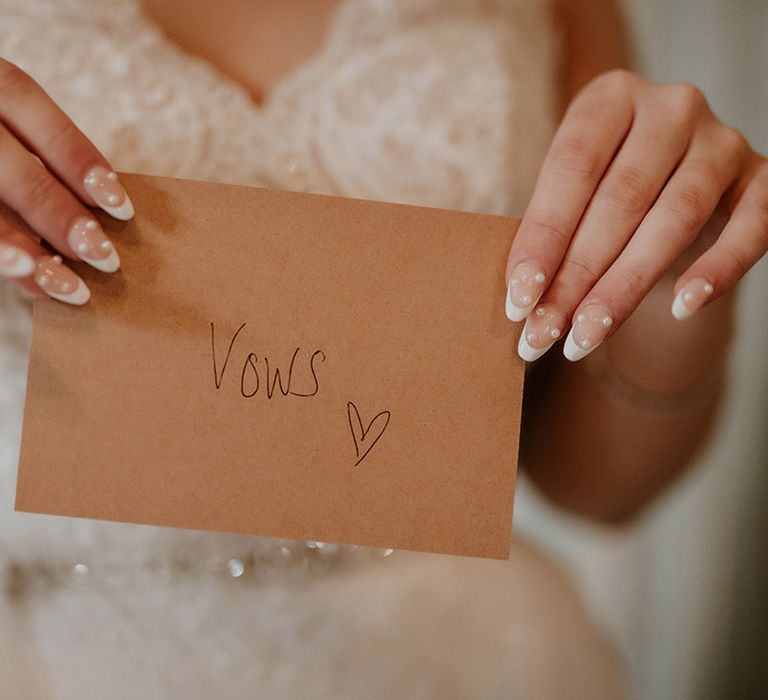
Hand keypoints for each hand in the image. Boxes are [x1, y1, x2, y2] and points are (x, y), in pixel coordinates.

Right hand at [0, 58, 132, 304]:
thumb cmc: (5, 137)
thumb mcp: (17, 125)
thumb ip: (44, 155)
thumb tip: (107, 215)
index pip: (33, 111)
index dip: (77, 158)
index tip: (122, 208)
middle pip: (12, 168)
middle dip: (59, 216)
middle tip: (105, 258)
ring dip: (25, 249)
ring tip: (68, 288)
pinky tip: (27, 277)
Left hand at [505, 69, 767, 361]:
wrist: (669, 177)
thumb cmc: (601, 188)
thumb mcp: (569, 191)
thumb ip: (548, 230)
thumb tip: (522, 300)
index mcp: (610, 98)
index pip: (572, 169)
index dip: (543, 239)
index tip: (519, 299)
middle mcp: (671, 108)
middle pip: (620, 199)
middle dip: (576, 277)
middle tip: (544, 332)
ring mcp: (722, 141)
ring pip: (676, 218)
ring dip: (626, 287)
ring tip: (587, 335)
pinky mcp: (761, 179)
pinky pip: (750, 229)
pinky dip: (717, 271)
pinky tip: (682, 308)